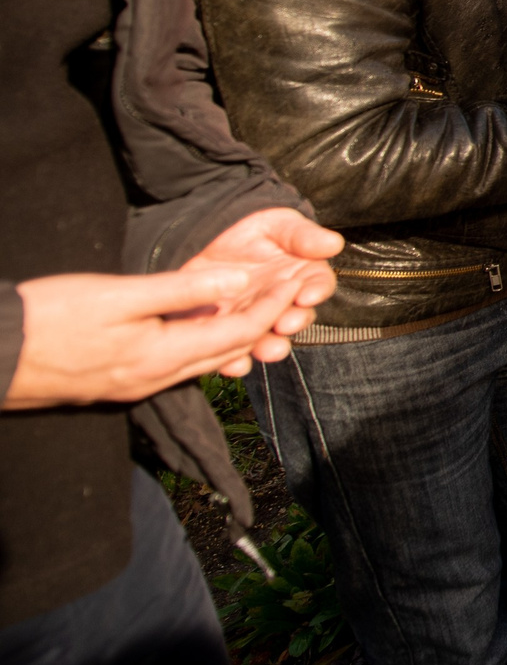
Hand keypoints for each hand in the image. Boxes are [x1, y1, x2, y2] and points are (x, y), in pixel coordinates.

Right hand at [6, 264, 305, 407]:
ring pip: (204, 361)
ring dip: (237, 336)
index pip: (239, 333)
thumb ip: (181, 290)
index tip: (299, 279)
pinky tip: (205, 327)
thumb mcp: (118, 294)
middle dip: (266, 322)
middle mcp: (155, 378)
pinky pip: (178, 365)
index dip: (273, 306)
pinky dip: (203, 345)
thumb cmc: (48, 317)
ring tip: (262, 306)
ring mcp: (135, 385)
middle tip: (293, 293)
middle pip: (228, 352)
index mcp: (161, 356)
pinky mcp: (117, 383)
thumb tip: (239, 283)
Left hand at [183, 208, 342, 345]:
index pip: (317, 286)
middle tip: (284, 324)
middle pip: (296, 317)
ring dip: (268, 347)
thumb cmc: (249, 231)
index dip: (316, 292)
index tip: (305, 296)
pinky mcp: (227, 333)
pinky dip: (233, 361)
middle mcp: (282, 303)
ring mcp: (255, 320)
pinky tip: (230, 363)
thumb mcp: (276, 224)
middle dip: (293, 323)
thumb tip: (334, 244)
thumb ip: (302, 234)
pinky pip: (233, 353)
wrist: (204, 241)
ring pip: (268, 339)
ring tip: (263, 350)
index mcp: (302, 277)